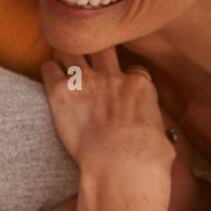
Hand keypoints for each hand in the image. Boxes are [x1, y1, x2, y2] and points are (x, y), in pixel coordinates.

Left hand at [41, 48, 174, 210]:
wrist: (121, 162)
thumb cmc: (146, 157)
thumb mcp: (162, 137)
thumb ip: (155, 128)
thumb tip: (161, 141)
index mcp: (140, 85)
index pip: (133, 69)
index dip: (125, 75)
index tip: (119, 83)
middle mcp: (113, 76)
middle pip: (102, 48)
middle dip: (96, 47)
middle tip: (87, 50)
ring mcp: (86, 81)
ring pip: (72, 50)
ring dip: (66, 51)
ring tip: (61, 52)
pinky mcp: (61, 91)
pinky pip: (49, 69)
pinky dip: (49, 69)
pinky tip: (49, 72)